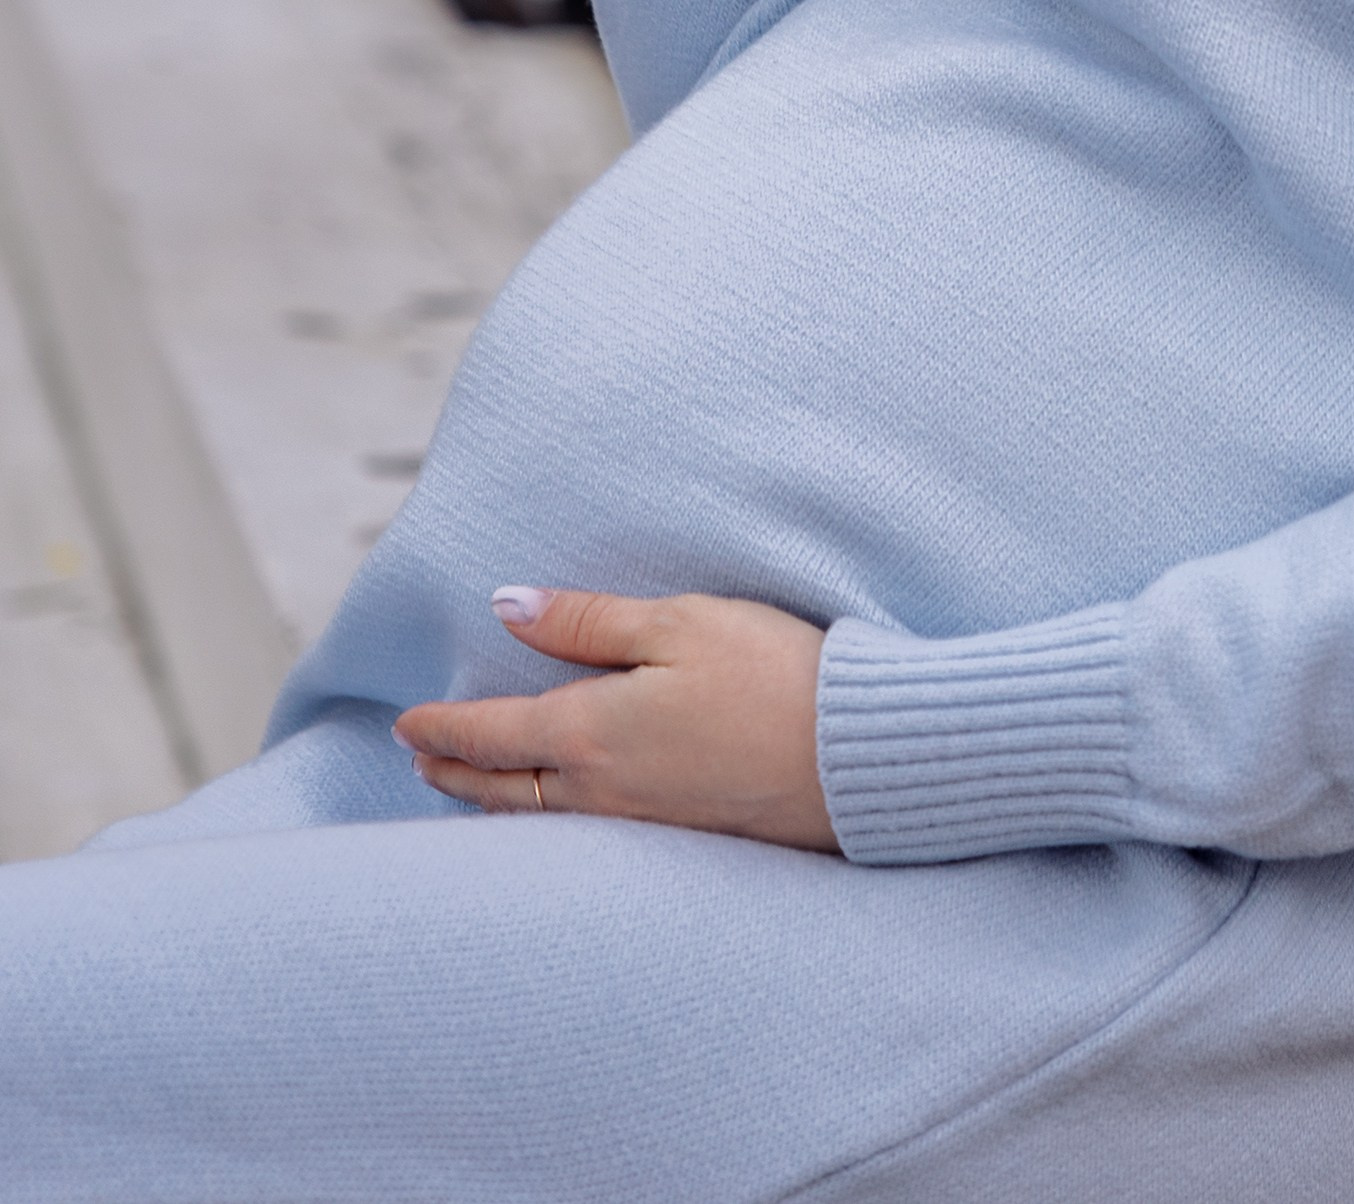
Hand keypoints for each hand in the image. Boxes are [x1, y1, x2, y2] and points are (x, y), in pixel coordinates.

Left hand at [395, 586, 837, 852]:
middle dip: (453, 771)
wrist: (851, 757)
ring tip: (468, 786)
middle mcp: (601, 791)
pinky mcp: (676, 841)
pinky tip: (553, 813)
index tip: (408, 721)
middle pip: (502, 789)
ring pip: (537, 822)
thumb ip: (588, 619)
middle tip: (419, 758)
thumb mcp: (678, 622)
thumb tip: (508, 606)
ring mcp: (638, 826)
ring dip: (491, 802)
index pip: (494, 733)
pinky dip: (542, 824)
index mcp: (592, 732)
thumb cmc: (770, 674)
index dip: (444, 726)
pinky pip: (580, 837)